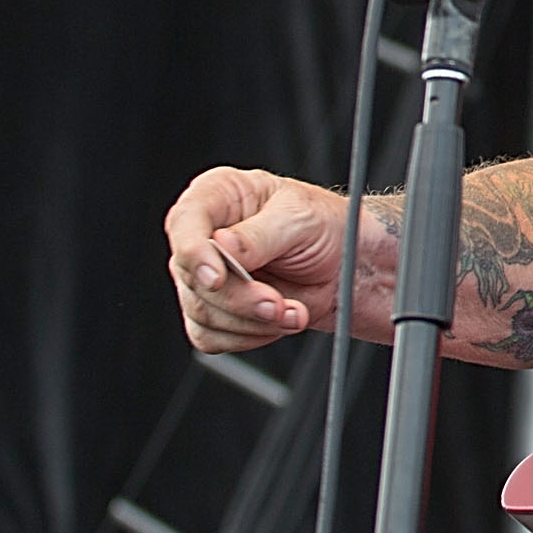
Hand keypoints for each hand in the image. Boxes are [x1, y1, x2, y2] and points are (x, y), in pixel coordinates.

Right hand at [164, 167, 353, 353]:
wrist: (348, 266)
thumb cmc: (324, 228)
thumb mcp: (301, 218)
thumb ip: (260, 234)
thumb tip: (221, 246)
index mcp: (218, 195)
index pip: (185, 222)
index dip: (194, 253)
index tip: (216, 278)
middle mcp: (204, 235)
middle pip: (193, 277)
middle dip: (240, 299)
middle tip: (277, 303)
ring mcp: (205, 275)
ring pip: (202, 313)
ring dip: (253, 321)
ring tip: (293, 311)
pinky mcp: (215, 310)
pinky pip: (212, 337)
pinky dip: (250, 336)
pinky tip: (280, 320)